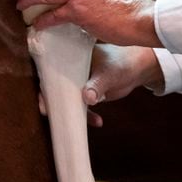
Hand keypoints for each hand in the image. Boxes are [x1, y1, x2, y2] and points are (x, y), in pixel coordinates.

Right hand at [37, 44, 163, 126]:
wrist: (137, 68)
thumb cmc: (121, 63)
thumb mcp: (108, 74)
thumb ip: (97, 85)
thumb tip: (87, 98)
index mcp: (72, 59)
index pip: (53, 72)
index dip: (46, 87)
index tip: (44, 103)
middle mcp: (72, 70)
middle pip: (57, 89)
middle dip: (55, 104)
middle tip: (51, 115)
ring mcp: (79, 83)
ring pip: (69, 100)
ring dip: (74, 113)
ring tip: (82, 123)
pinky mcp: (87, 93)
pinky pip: (82, 106)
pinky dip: (88, 115)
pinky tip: (98, 122)